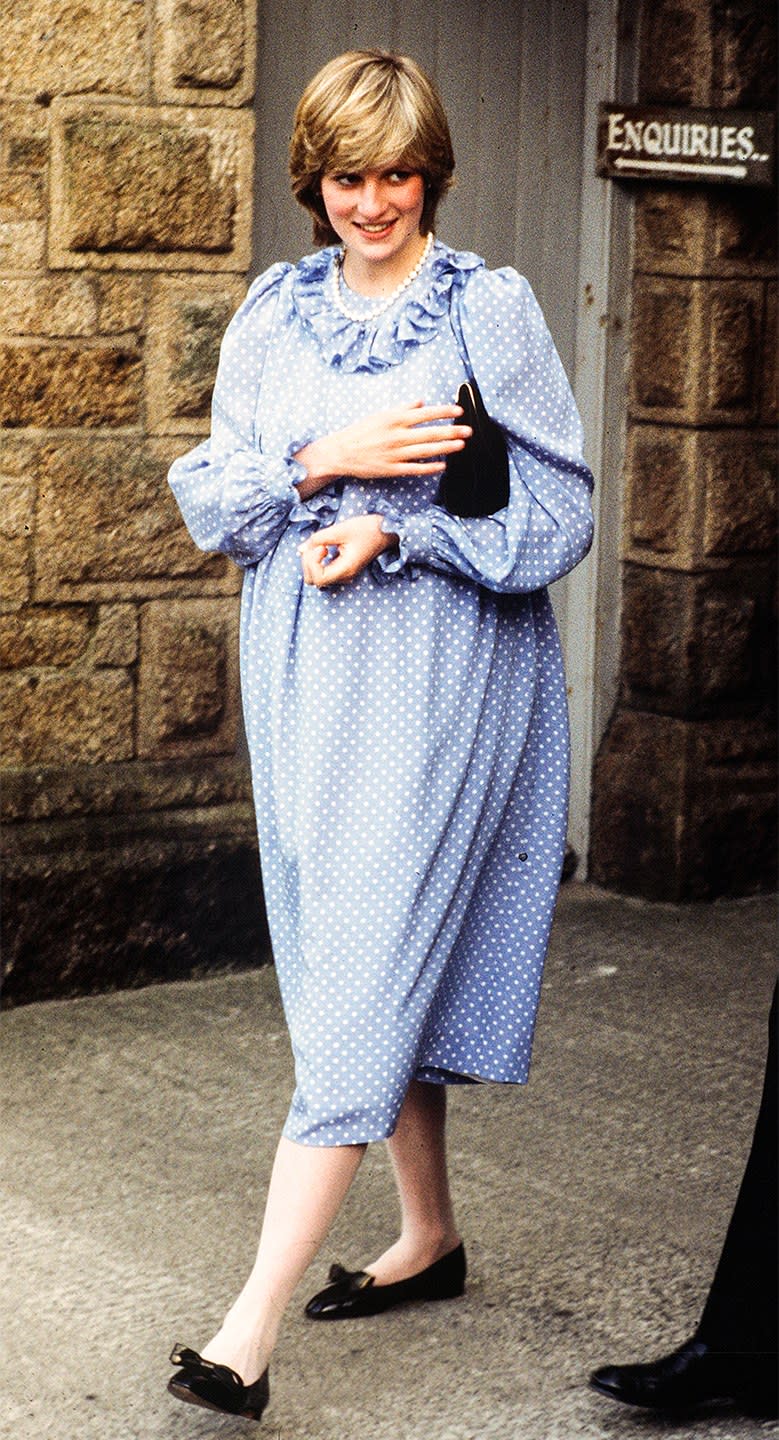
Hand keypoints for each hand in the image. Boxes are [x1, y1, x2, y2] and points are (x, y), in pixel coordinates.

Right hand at [294, 401, 470, 495]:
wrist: (341, 452)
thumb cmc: (361, 432)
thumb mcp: (380, 414)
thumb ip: (403, 408)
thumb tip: (422, 402)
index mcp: (394, 419)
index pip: (425, 413)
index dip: (444, 412)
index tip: (459, 411)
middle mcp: (397, 435)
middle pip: (430, 432)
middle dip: (451, 431)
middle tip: (468, 430)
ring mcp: (395, 453)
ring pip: (426, 450)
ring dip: (445, 447)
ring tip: (461, 445)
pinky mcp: (392, 469)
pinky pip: (415, 468)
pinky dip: (430, 467)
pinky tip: (442, 465)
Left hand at [298, 514, 397, 588]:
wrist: (386, 531)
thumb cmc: (367, 528)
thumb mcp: (341, 529)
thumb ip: (319, 539)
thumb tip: (301, 549)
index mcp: (346, 569)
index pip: (318, 578)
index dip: (312, 563)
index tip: (322, 547)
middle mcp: (344, 576)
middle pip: (313, 580)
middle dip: (308, 562)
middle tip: (318, 545)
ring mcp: (343, 574)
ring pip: (316, 577)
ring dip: (311, 561)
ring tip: (321, 545)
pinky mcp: (342, 569)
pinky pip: (322, 571)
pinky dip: (316, 560)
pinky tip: (323, 547)